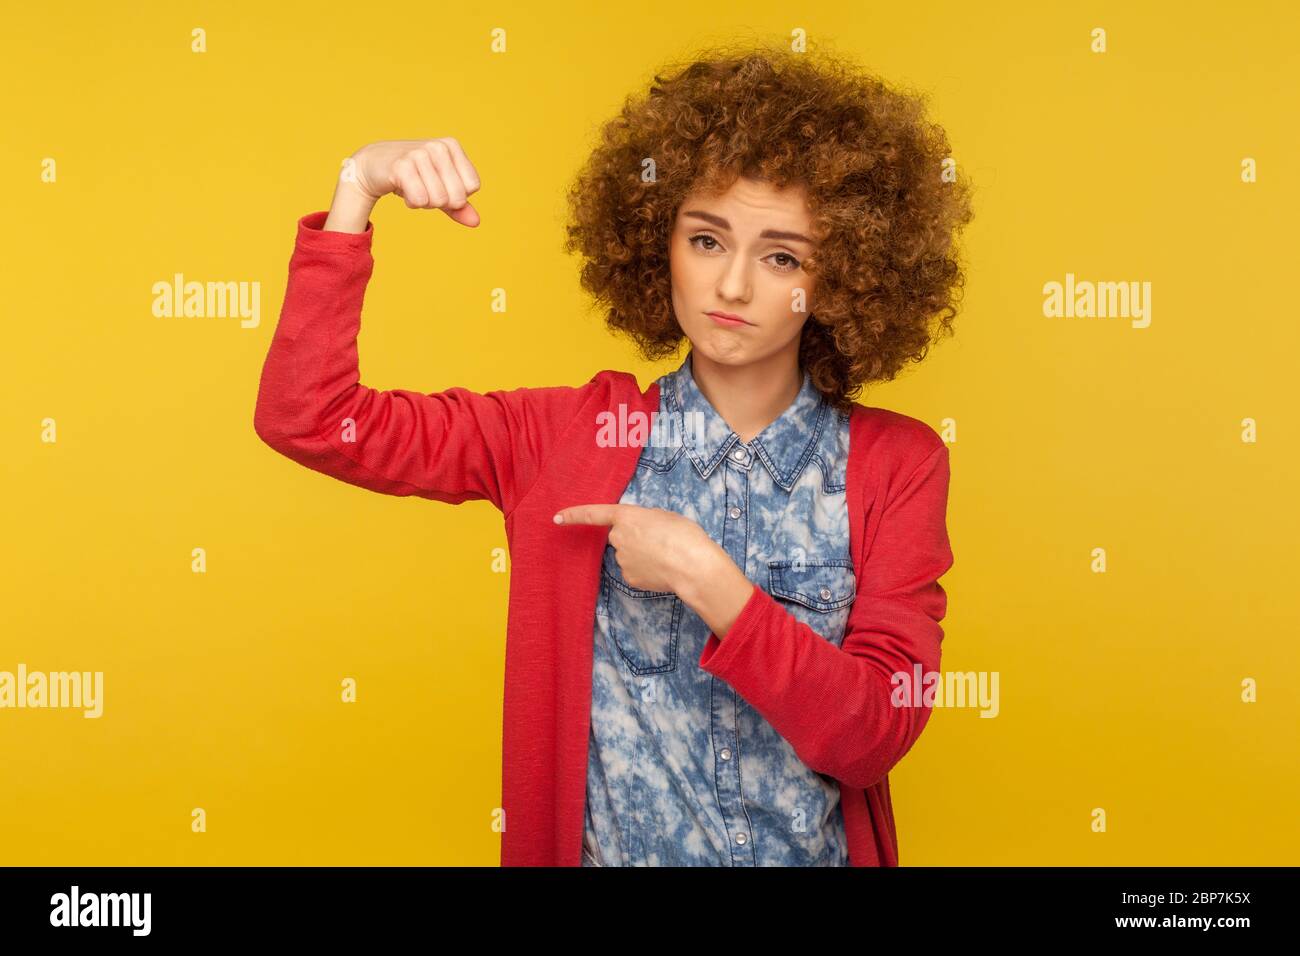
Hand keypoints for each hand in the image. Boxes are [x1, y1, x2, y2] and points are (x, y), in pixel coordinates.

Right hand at [328, 138, 482, 230]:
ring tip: (412, 186)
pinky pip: (420, 200)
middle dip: (440, 201)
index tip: (437, 183)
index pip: (472, 187)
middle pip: (457, 197)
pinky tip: (402, 188)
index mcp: (451, 146)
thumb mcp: (439, 189)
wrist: (373, 167)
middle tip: (423, 187)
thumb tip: (476, 222)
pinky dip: (412, 203)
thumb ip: (459, 206)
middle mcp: (438, 147)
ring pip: (438, 200)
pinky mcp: (402, 166)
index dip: (455, 195)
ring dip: (424, 202)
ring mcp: (420, 154)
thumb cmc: (411, 176)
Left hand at [553, 503, 719, 595]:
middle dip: (635, 538)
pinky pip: (635, 571)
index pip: (593, 514)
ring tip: (666, 555)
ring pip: (629, 555)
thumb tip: (641, 531)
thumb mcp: (665, 516)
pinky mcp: (629, 578)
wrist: (692, 566)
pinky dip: (647, 570)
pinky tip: (662, 569)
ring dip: (643, 554)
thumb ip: (646, 519)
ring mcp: (622, 560)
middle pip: (620, 537)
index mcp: (626, 516)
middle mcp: (618, 538)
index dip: (574, 515)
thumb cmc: (684, 535)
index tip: (557, 517)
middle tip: (660, 540)